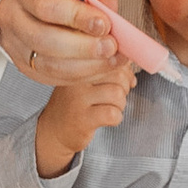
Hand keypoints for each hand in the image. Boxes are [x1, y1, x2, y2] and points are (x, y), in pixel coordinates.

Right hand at [0, 0, 125, 94]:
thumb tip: (109, 11)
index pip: (45, 5)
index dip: (76, 18)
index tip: (104, 24)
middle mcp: (10, 14)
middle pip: (43, 39)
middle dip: (83, 47)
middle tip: (111, 45)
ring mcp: (13, 43)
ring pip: (48, 64)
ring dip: (86, 65)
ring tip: (113, 57)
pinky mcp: (24, 64)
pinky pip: (53, 76)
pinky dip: (82, 75)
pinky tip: (102, 66)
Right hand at [33, 58, 132, 177]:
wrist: (55, 129)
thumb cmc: (75, 102)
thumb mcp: (89, 80)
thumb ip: (110, 70)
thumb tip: (132, 72)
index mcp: (79, 65)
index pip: (112, 58)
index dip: (124, 71)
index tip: (121, 80)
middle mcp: (76, 80)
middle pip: (118, 76)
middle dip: (123, 88)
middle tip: (113, 97)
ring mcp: (78, 100)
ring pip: (117, 94)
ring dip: (120, 105)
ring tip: (108, 107)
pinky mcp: (82, 120)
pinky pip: (113, 114)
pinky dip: (116, 118)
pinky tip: (106, 119)